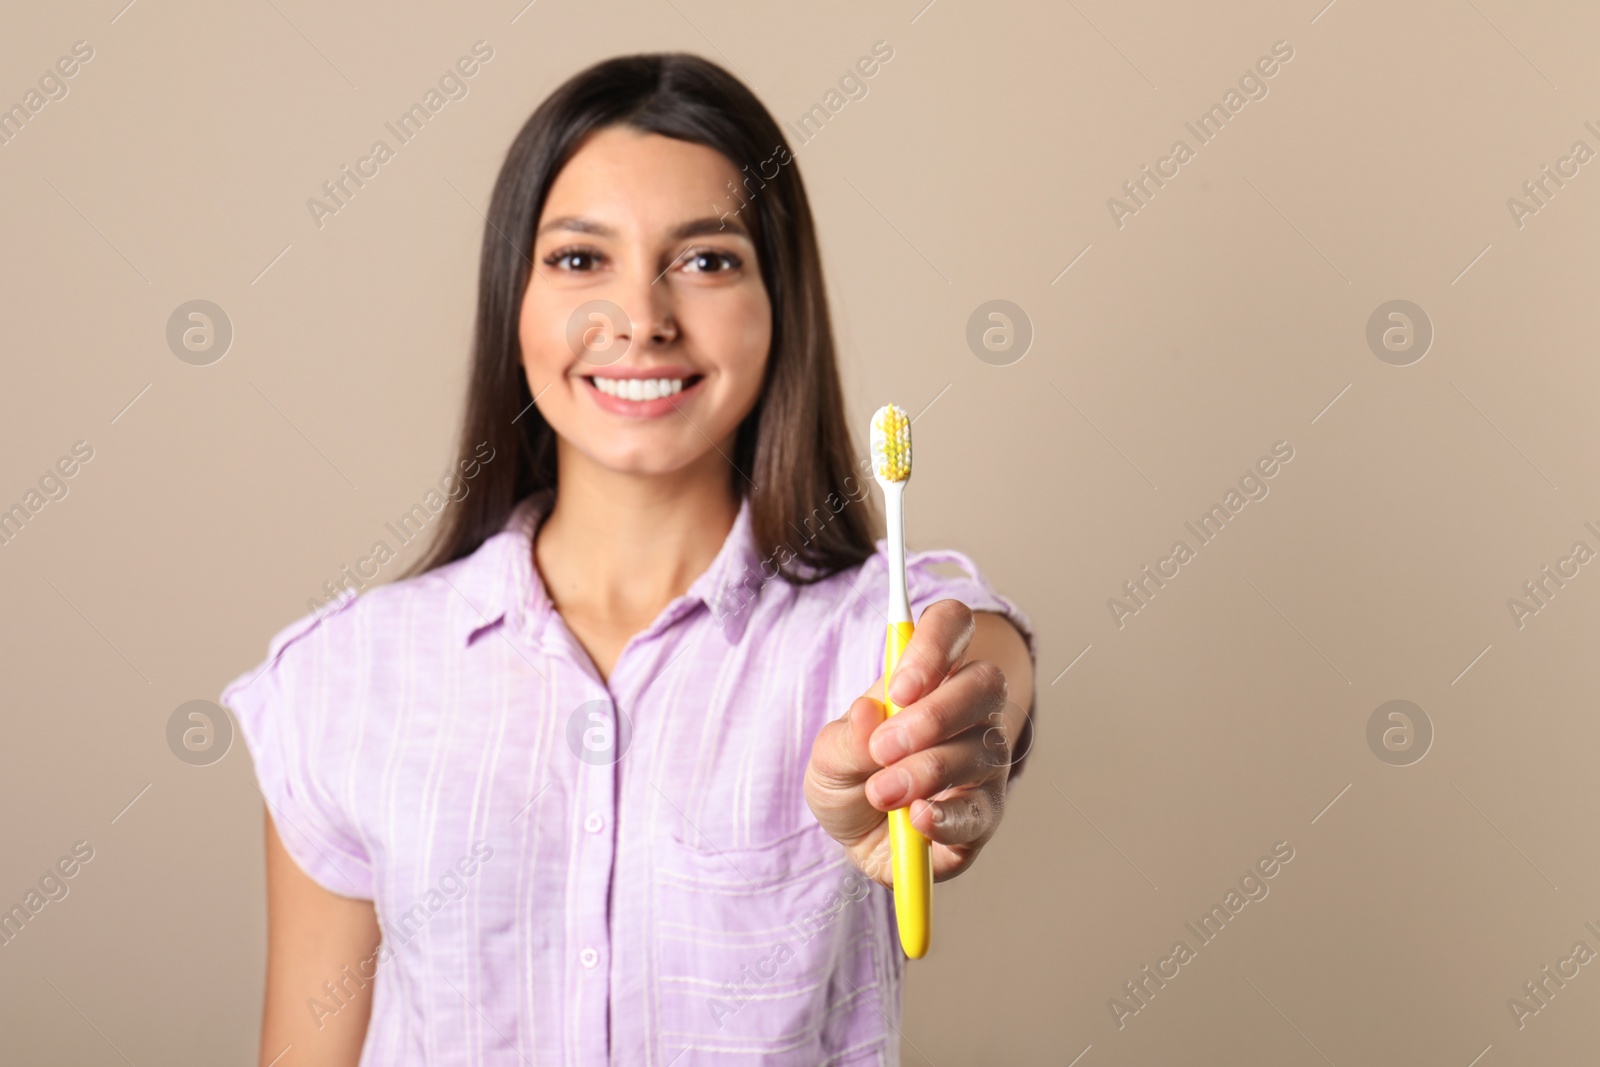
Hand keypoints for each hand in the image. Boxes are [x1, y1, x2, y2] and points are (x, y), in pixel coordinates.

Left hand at [804, 600, 1018, 886]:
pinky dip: (947, 815)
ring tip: (881, 793)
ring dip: (926, 771)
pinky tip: (918, 818)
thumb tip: (869, 712)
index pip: (952, 625)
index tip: (899, 688)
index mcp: (930, 674)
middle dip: (934, 715)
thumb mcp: (828, 756)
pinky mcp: (986, 813)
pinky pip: (981, 810)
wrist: (858, 839)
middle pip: (984, 683)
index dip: (934, 645)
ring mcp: (984, 760)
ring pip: (982, 748)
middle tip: (884, 747)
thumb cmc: (851, 778)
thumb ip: (847, 737)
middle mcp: (969, 709)